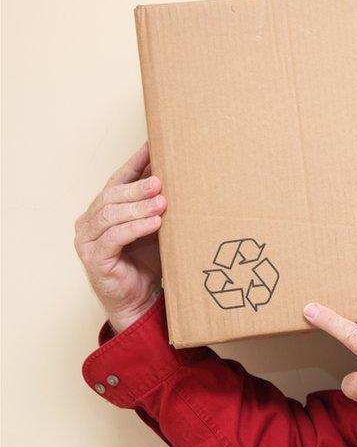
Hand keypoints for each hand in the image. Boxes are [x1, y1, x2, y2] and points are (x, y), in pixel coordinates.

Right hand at [74, 140, 167, 332]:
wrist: (140, 300)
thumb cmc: (147, 261)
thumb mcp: (156, 227)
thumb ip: (158, 204)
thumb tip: (179, 175)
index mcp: (103, 209)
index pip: (117, 179)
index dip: (134, 163)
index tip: (153, 146)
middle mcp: (90, 221)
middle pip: (111, 195)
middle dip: (138, 186)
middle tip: (161, 181)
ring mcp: (87, 240)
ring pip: (110, 214)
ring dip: (138, 207)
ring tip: (162, 202)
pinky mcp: (93, 259)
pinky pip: (113, 238)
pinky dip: (135, 228)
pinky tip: (155, 223)